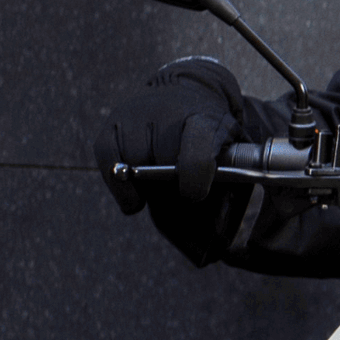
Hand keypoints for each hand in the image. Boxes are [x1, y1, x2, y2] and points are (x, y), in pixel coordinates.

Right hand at [96, 57, 243, 219]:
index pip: (195, 158)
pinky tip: (136, 188)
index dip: (194, 184)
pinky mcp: (109, 128)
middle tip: (180, 189)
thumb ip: (224, 189)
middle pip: (160, 168)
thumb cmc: (212, 132)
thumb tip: (207, 250)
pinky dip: (122, 186)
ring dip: (146, 185)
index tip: (193, 195)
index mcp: (203, 121)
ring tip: (161, 178)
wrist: (188, 89)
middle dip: (170, 187)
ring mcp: (133, 118)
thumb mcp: (230, 150)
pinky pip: (110, 167)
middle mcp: (164, 115)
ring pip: (132, 170)